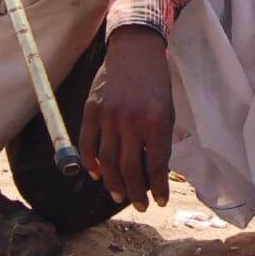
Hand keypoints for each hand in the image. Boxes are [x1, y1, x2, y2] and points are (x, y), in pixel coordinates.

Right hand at [80, 25, 173, 211]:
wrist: (134, 50)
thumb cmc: (155, 83)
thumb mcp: (167, 111)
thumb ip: (159, 140)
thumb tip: (152, 173)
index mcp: (156, 121)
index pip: (156, 165)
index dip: (158, 187)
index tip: (160, 201)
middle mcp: (131, 121)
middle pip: (130, 169)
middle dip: (136, 193)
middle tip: (141, 205)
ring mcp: (108, 116)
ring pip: (107, 162)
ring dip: (114, 184)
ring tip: (120, 196)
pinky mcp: (91, 110)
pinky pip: (87, 145)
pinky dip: (91, 164)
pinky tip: (98, 174)